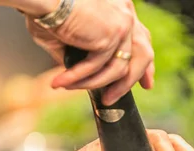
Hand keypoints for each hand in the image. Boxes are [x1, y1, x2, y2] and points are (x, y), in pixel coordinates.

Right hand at [24, 0, 154, 104]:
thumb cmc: (47, 9)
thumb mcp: (72, 33)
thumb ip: (83, 52)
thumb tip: (81, 75)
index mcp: (121, 9)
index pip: (141, 39)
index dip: (145, 64)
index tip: (147, 84)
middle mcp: (126, 14)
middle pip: (142, 55)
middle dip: (133, 81)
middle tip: (113, 99)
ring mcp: (122, 25)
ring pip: (118, 69)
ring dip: (93, 84)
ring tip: (70, 88)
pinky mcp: (110, 35)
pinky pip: (98, 68)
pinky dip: (78, 78)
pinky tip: (62, 82)